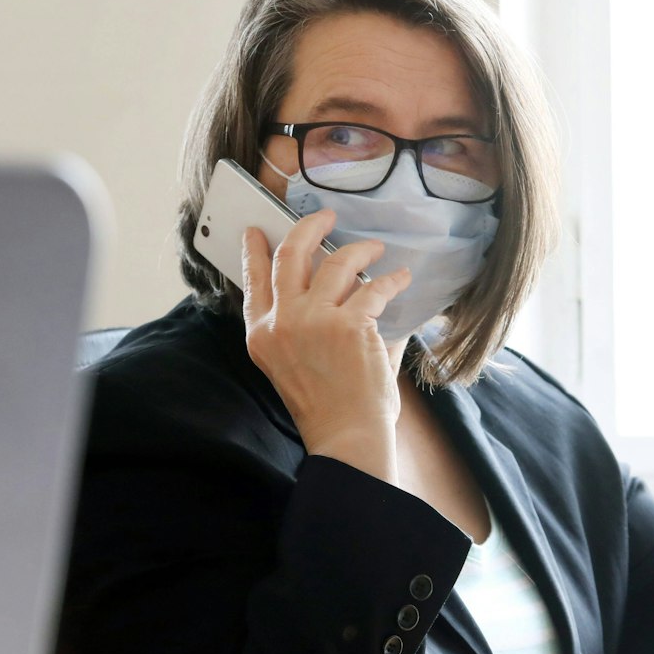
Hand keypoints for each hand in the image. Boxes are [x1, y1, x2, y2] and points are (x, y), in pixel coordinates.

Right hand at [241, 212, 411, 481]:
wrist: (345, 435)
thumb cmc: (324, 406)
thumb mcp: (291, 364)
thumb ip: (299, 326)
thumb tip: (330, 282)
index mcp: (262, 335)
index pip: (253, 281)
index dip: (254, 251)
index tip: (258, 230)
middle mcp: (282, 322)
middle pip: (290, 255)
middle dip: (309, 227)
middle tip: (326, 217)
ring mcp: (314, 320)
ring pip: (336, 262)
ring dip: (360, 250)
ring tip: (375, 249)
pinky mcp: (349, 324)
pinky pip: (373, 287)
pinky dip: (391, 280)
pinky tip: (400, 278)